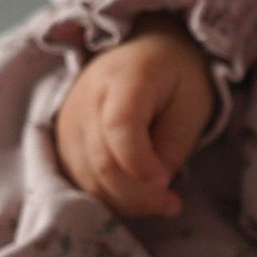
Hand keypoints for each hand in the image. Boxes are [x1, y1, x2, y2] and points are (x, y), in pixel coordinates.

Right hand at [53, 11, 216, 219]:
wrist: (144, 51)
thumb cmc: (176, 78)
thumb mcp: (192, 105)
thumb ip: (173, 146)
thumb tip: (153, 188)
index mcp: (124, 78)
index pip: (119, 127)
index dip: (141, 164)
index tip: (166, 185)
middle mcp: (86, 99)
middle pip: (102, 163)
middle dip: (140, 196)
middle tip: (172, 205)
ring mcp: (68, 121)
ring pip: (88, 180)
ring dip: (126, 202)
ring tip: (162, 202)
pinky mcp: (64, 141)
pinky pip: (81, 181)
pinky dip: (110, 198)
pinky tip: (138, 197)